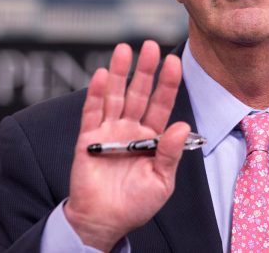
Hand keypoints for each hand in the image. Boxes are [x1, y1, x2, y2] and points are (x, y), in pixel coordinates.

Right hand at [64, 40, 189, 250]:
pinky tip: (99, 75)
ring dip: (118, 73)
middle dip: (144, 69)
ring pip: (114, 95)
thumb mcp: (161, 181)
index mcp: (151, 137)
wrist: (104, 221)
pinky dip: (94, 93)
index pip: (161, 104)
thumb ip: (170, 153)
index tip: (174, 62)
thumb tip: (181, 124)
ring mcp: (108, 130)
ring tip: (123, 49)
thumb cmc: (135, 204)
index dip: (167, 83)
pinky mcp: (88, 138)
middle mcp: (130, 128)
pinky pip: (91, 112)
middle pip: (138, 93)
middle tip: (150, 46)